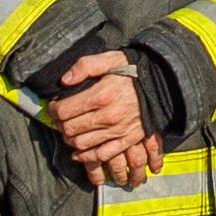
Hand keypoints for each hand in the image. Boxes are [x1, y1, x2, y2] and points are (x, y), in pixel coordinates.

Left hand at [51, 48, 164, 190]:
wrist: (162, 84)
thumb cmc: (133, 71)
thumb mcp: (110, 59)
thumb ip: (85, 66)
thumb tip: (64, 80)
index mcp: (101, 95)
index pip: (63, 111)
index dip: (52, 110)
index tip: (52, 106)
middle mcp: (108, 116)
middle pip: (69, 129)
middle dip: (59, 125)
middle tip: (60, 119)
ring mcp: (118, 131)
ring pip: (81, 144)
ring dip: (70, 139)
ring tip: (69, 131)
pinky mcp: (127, 140)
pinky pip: (101, 155)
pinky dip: (86, 156)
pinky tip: (78, 152)